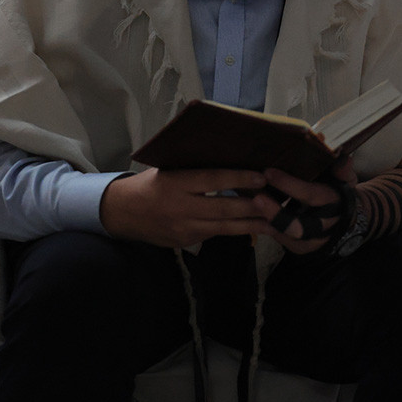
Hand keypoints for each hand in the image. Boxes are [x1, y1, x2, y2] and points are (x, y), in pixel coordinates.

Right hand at [100, 167, 271, 246]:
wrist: (123, 213)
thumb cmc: (151, 183)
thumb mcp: (169, 169)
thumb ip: (196, 169)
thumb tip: (232, 158)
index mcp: (175, 183)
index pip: (212, 179)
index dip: (239, 178)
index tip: (262, 176)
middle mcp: (180, 208)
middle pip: (223, 208)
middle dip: (253, 206)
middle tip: (278, 201)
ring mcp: (184, 229)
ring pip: (225, 227)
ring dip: (253, 224)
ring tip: (277, 221)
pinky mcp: (186, 243)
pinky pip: (216, 234)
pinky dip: (237, 229)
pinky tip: (255, 227)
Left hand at [252, 158, 355, 254]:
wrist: (349, 219)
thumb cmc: (340, 192)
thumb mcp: (346, 179)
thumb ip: (342, 169)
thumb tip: (343, 155)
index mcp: (336, 205)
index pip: (311, 196)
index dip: (289, 185)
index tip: (268, 172)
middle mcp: (325, 227)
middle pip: (298, 227)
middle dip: (276, 214)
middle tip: (256, 198)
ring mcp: (313, 242)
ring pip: (287, 237)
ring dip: (268, 221)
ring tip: (249, 204)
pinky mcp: (301, 248)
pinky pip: (281, 240)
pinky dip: (267, 227)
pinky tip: (253, 213)